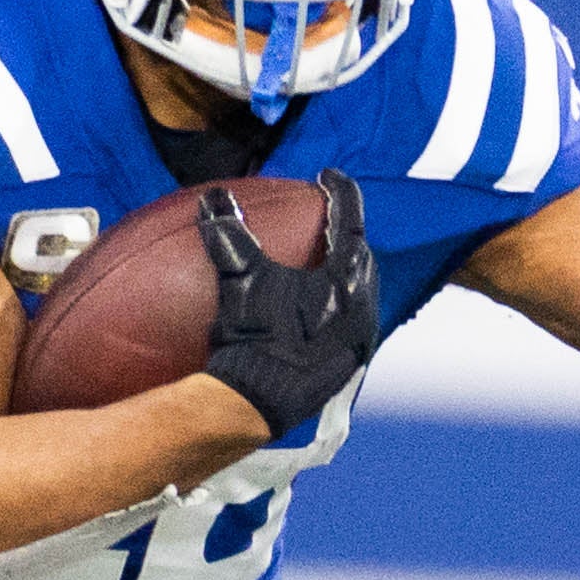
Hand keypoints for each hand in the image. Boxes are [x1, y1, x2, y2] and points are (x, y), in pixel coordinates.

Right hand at [200, 168, 379, 438]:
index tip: (326, 175)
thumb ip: (230, 235)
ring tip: (322, 258)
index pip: (351, 221)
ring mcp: (359, 339)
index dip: (340, 193)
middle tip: (326, 216)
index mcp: (347, 281)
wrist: (258, 404)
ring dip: (344, 269)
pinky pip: (351, 316)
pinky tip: (313, 304)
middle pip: (362, 256)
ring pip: (362, 289)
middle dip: (347, 232)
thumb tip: (214, 198)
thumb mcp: (240, 281)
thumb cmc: (254, 340)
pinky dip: (336, 299)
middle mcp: (365, 308)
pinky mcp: (348, 362)